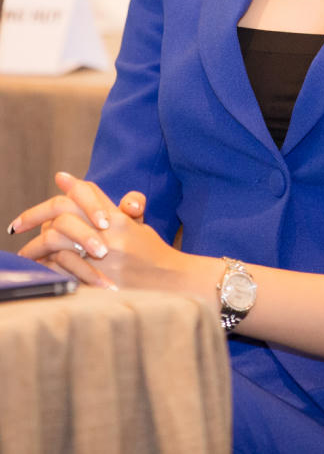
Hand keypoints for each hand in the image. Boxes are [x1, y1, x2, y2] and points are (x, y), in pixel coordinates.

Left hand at [9, 173, 185, 290]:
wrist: (170, 283)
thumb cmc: (150, 252)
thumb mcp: (130, 223)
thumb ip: (99, 202)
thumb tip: (63, 177)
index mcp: (118, 218)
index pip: (85, 193)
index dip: (62, 190)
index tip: (50, 187)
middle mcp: (109, 234)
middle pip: (63, 215)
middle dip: (33, 217)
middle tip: (16, 226)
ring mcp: (103, 258)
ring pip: (57, 240)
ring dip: (35, 246)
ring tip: (25, 253)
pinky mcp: (97, 280)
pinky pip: (62, 267)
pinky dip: (47, 266)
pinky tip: (40, 267)